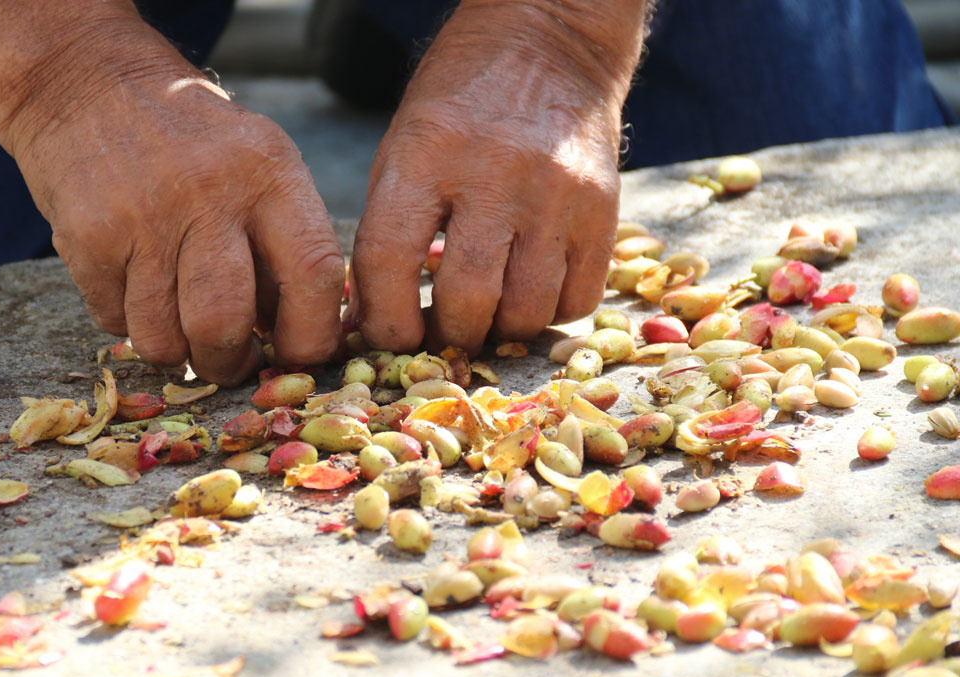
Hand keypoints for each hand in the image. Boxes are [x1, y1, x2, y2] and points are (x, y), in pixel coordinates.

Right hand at [0, 2, 344, 384]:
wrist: (82, 81)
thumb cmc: (187, 138)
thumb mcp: (254, 161)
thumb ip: (279, 240)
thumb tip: (294, 335)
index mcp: (270, 172)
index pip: (312, 274)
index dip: (310, 336)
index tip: (296, 354)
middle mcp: (210, 193)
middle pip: (225, 323)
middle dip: (227, 362)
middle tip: (226, 361)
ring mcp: (143, 217)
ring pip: (163, 337)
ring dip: (173, 350)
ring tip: (177, 326)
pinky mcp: (88, 237)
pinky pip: (114, 320)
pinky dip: (126, 320)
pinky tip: (132, 284)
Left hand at [349, 0, 648, 354]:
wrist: (550, 40)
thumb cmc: (461, 101)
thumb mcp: (404, 145)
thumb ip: (387, 229)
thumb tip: (373, 323)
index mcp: (426, 154)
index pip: (390, 259)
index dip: (385, 318)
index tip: (390, 336)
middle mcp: (495, 175)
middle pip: (469, 298)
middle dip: (449, 334)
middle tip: (443, 330)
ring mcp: (556, 194)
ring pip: (527, 310)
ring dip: (500, 330)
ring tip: (488, 312)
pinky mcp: (602, 209)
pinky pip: (578, 298)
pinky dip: (549, 313)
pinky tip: (530, 291)